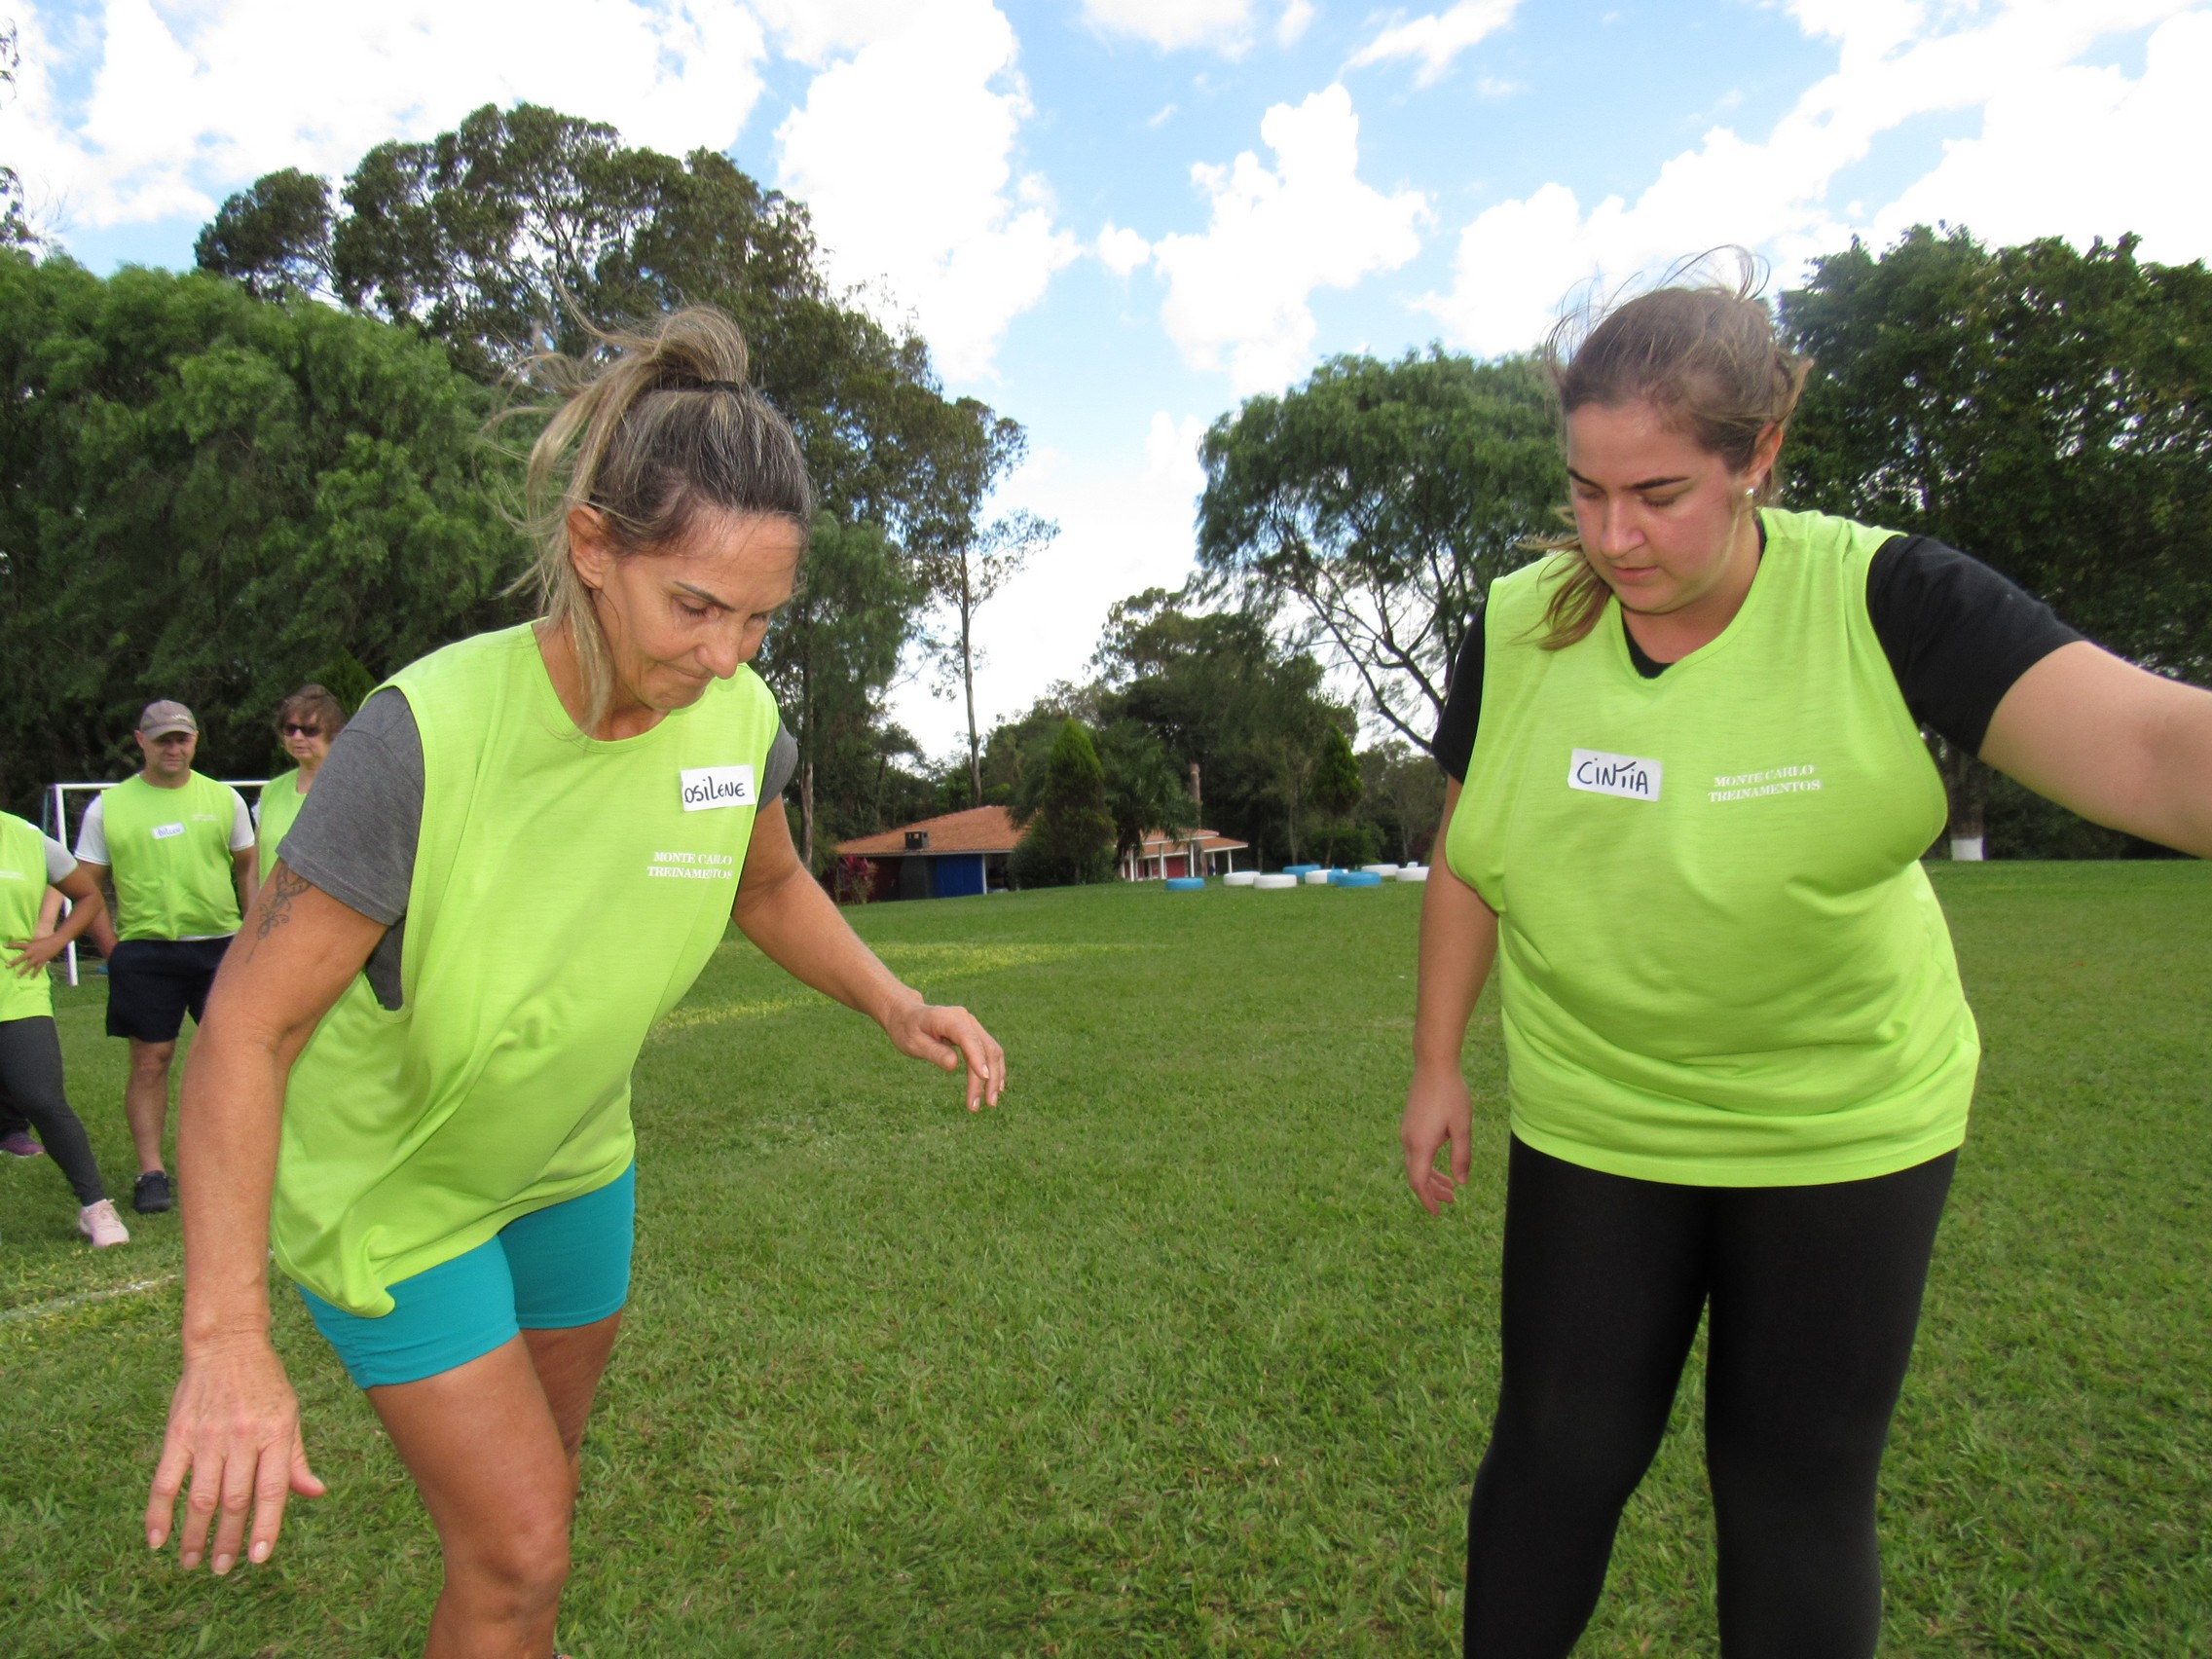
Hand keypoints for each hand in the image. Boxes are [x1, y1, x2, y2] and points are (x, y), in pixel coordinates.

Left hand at [5, 936, 63, 976]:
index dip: (11, 945)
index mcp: (30, 946)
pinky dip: (35, 974)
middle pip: (21, 958)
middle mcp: (32, 952)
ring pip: (28, 966)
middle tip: (6, 966)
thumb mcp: (36, 941)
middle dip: (13, 962)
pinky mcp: (42, 961)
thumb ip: (30, 945)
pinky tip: (31, 978)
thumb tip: (26, 949)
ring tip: (17, 976)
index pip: (18, 945)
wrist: (56, 942)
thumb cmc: (46, 940)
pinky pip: (37, 969)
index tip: (3, 946)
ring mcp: (37, 958)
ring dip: (22, 971)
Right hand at [145, 1340, 325, 1573]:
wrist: (227, 1343)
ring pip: (200, 1498)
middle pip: (234, 1501)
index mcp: (275, 1434)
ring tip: (192, 1562)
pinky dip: (158, 1514)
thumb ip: (295, 1458)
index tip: (258, 1558)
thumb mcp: (290, 1415)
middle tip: (222, 1568)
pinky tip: (156, 1540)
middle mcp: (242, 1438)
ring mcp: (208, 1437)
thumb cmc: (265, 1383)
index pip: (272, 1491)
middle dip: (227, 1541)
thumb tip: (315, 1493)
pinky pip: (165, 1481)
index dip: (266, 1527)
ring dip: (194, 1536)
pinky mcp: (178, 1435)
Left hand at [885, 1000, 1006, 1111]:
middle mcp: (965, 1019)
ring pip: (992, 1051)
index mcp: (948, 1018)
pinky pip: (989, 1051)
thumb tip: (954, 1065)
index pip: (968, 1038)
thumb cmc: (907, 1030)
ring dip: (995, 1077)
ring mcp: (972, 1025)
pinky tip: (996, 1087)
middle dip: (989, 1077)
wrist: (906, 1015)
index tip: (984, 1078)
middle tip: (986, 1104)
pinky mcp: (973, 1034)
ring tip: (991, 1102)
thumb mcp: (913, 1044)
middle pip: (986, 1048)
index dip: (977, 1058)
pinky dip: (994, 1069)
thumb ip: (934, 1052)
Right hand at [1402, 1062, 1472, 1215]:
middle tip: (1452, 1201)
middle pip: (1416, 1175)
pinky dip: (1427, 1164)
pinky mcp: (1409, 1123)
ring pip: (1415, 1163)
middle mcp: (1408, 1140)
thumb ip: (1461, 1156)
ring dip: (1431, 1177)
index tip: (1437, 1213)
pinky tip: (1442, 1161)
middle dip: (1433, 1191)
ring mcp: (1406, 1131)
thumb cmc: (1451, 1094)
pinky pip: (1415, 1151)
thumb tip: (1461, 1183)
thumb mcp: (1462, 1127)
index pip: (1419, 1182)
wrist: (1433, 1065)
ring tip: (1450, 1186)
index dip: (1427, 1200)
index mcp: (1421, 1144)